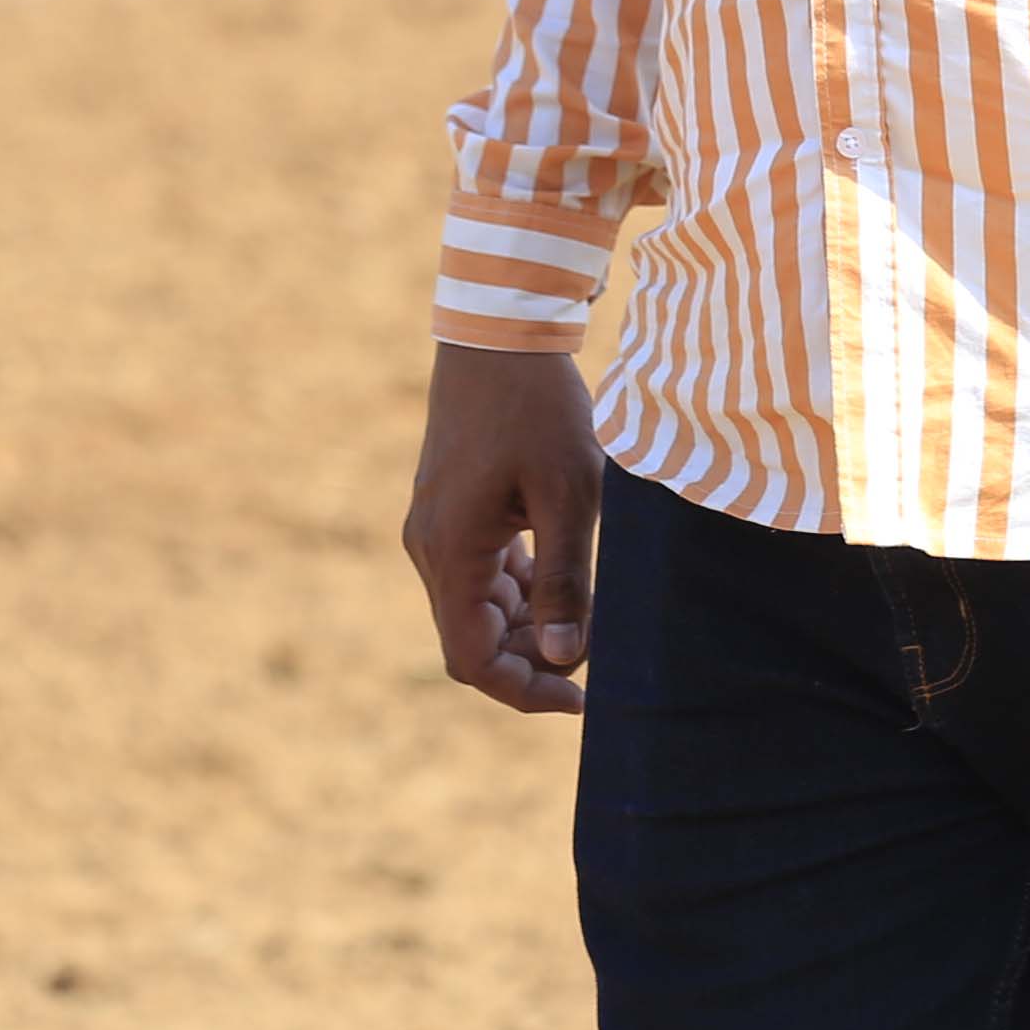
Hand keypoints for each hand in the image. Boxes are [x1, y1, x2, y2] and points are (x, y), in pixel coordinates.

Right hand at [402, 342, 602, 716]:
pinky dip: (518, 590)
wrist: (501, 331)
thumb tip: (567, 659)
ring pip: (478, 610)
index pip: (473, 660)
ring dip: (528, 625)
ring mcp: (435, 528)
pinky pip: (480, 574)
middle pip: (474, 641)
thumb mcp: (570, 495)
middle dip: (533, 660)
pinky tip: (563, 574)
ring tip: (590, 610)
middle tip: (599, 648)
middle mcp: (430, 548)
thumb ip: (566, 581)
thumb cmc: (541, 409)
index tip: (584, 698)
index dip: (525, 692)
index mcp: (451, 552)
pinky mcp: (450, 510)